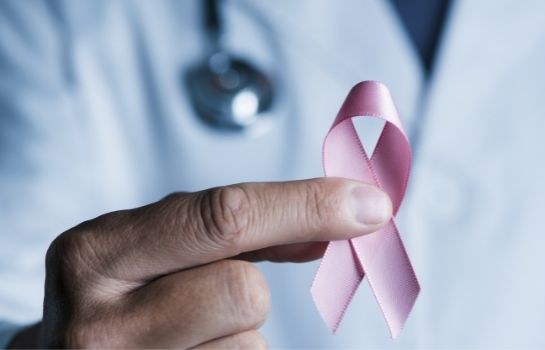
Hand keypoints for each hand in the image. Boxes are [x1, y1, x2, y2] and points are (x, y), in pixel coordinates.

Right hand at [11, 178, 391, 347]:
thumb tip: (339, 218)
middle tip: (217, 290)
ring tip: (186, 334)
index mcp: (96, 253)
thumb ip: (244, 228)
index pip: (224, 218)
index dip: (307, 206)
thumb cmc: (126, 293)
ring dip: (237, 336)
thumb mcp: (161, 244)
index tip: (368, 204)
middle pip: (243, 291)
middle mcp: (97, 324)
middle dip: (251, 288)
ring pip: (250, 346)